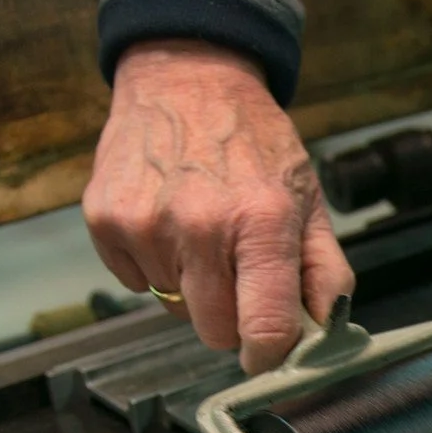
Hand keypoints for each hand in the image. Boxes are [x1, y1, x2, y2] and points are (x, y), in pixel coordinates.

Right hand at [83, 39, 353, 372]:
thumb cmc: (252, 142)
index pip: (264, 329)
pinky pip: (135, 283)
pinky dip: (155, 265)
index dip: (269, 356)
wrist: (186, 77)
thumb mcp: (308, 199)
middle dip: (232, 318)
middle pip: (214, 332)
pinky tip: (168, 222)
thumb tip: (325, 334)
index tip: (269, 354)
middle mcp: (200, 226)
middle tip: (238, 272)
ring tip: (202, 232)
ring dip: (192, 286)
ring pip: (174, 309)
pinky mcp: (106, 222)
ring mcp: (146, 224)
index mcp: (261, 221)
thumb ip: (325, 273)